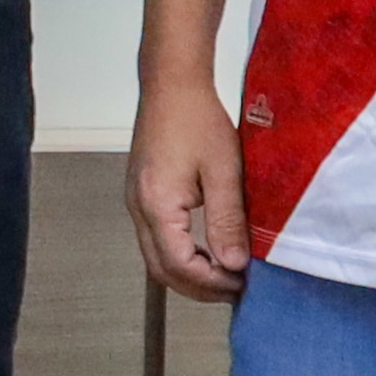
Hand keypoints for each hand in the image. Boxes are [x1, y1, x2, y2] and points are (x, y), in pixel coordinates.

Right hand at [129, 80, 254, 302]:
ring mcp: (136, 202)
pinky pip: (155, 240)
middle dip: (198, 288)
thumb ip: (227, 220)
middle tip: (233, 290)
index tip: (240, 284)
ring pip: (156, 258)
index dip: (210, 283)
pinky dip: (180, 255)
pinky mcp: (141, 196)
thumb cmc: (196, 117)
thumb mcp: (223, 170)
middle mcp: (138, 207)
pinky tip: (206, 251)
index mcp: (156, 204)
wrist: (171, 85)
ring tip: (223, 274)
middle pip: (161, 270)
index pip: (178, 265)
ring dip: (188, 274)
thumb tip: (233, 263)